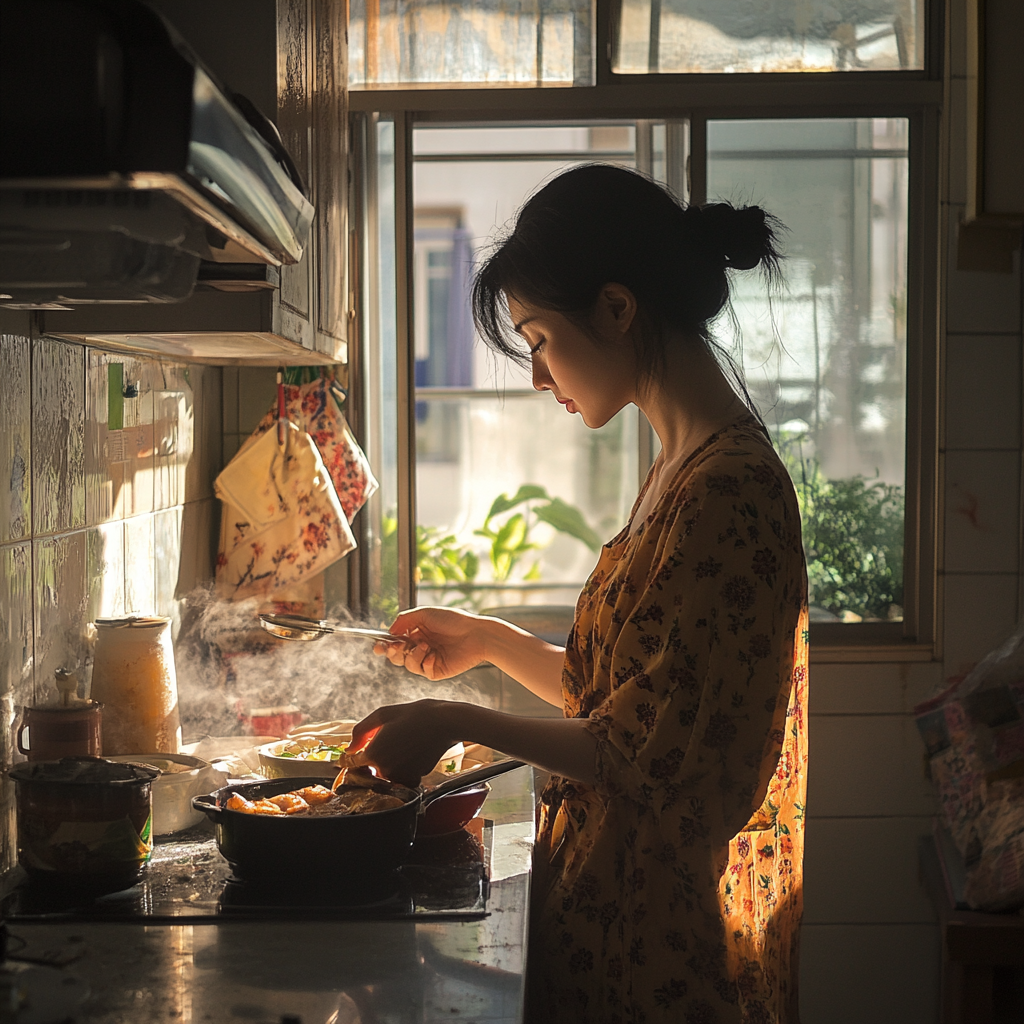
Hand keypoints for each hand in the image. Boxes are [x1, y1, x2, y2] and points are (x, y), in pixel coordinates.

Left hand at [349, 699, 456, 786]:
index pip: (352, 763)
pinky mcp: (414, 779)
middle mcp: (384, 769)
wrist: (443, 723)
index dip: (354, 756)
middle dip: (375, 757)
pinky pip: (402, 777)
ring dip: (389, 764)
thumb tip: (349, 748)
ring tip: (403, 744)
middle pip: (370, 768)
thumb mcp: (382, 714)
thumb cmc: (414, 714)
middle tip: (390, 740)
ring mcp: (400, 776)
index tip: (359, 751)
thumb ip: (360, 732)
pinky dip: (404, 769)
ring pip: (386, 774)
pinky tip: (412, 754)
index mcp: (373, 754)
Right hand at [373, 606, 491, 679]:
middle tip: (396, 646)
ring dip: (412, 655)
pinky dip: (424, 663)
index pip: (394, 641)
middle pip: (396, 656)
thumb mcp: (425, 613)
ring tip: (425, 646)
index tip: (377, 645)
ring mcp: (428, 660)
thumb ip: (404, 620)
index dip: (384, 645)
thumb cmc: (453, 620)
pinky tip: (434, 655)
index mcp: (416, 633)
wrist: (476, 634)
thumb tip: (389, 631)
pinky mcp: (436, 671)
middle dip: (392, 653)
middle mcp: (420, 647)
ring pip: (407, 664)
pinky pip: (422, 671)